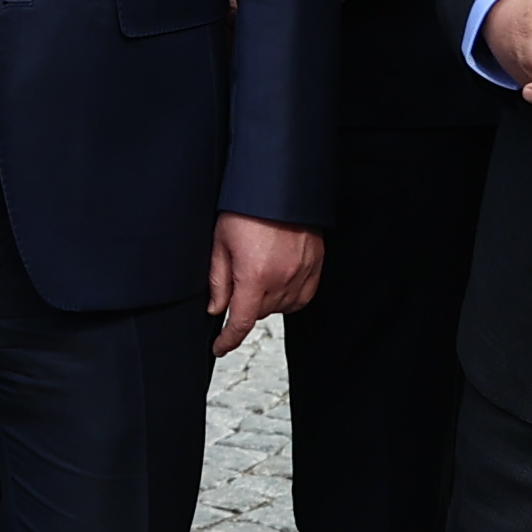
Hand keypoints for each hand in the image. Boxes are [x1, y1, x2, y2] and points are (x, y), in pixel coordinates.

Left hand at [208, 213, 323, 355]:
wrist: (279, 184)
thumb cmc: (246, 208)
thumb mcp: (220, 243)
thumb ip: (218, 281)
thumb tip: (216, 309)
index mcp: (254, 276)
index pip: (241, 322)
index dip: (228, 340)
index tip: (220, 347)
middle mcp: (282, 279)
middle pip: (260, 313)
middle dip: (245, 308)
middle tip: (237, 283)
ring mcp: (302, 272)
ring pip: (282, 307)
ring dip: (267, 303)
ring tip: (257, 277)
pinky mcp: (315, 264)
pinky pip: (303, 297)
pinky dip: (290, 297)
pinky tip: (279, 284)